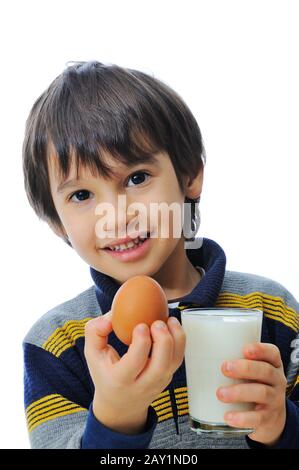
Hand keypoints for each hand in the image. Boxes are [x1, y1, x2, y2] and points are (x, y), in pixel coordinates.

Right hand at [84, 312, 185, 433]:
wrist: (120, 405)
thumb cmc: (105, 373)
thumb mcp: (92, 354)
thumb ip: (95, 331)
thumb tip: (110, 315)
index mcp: (120, 380)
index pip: (135, 362)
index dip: (141, 342)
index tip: (141, 325)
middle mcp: (142, 385)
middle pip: (160, 365)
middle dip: (163, 340)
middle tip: (158, 322)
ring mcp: (158, 383)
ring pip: (174, 361)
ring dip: (176, 337)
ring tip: (169, 320)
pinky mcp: (168, 377)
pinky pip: (178, 358)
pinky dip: (180, 340)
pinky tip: (172, 325)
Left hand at [216, 343, 286, 445]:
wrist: (270, 418)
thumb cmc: (253, 384)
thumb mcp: (251, 372)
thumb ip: (233, 360)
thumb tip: (195, 351)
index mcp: (272, 364)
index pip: (272, 353)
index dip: (260, 350)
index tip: (244, 349)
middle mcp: (276, 380)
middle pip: (265, 371)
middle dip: (245, 368)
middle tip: (224, 367)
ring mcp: (274, 400)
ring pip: (261, 393)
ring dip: (239, 392)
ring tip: (220, 394)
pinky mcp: (268, 418)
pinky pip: (258, 418)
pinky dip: (242, 418)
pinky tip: (228, 417)